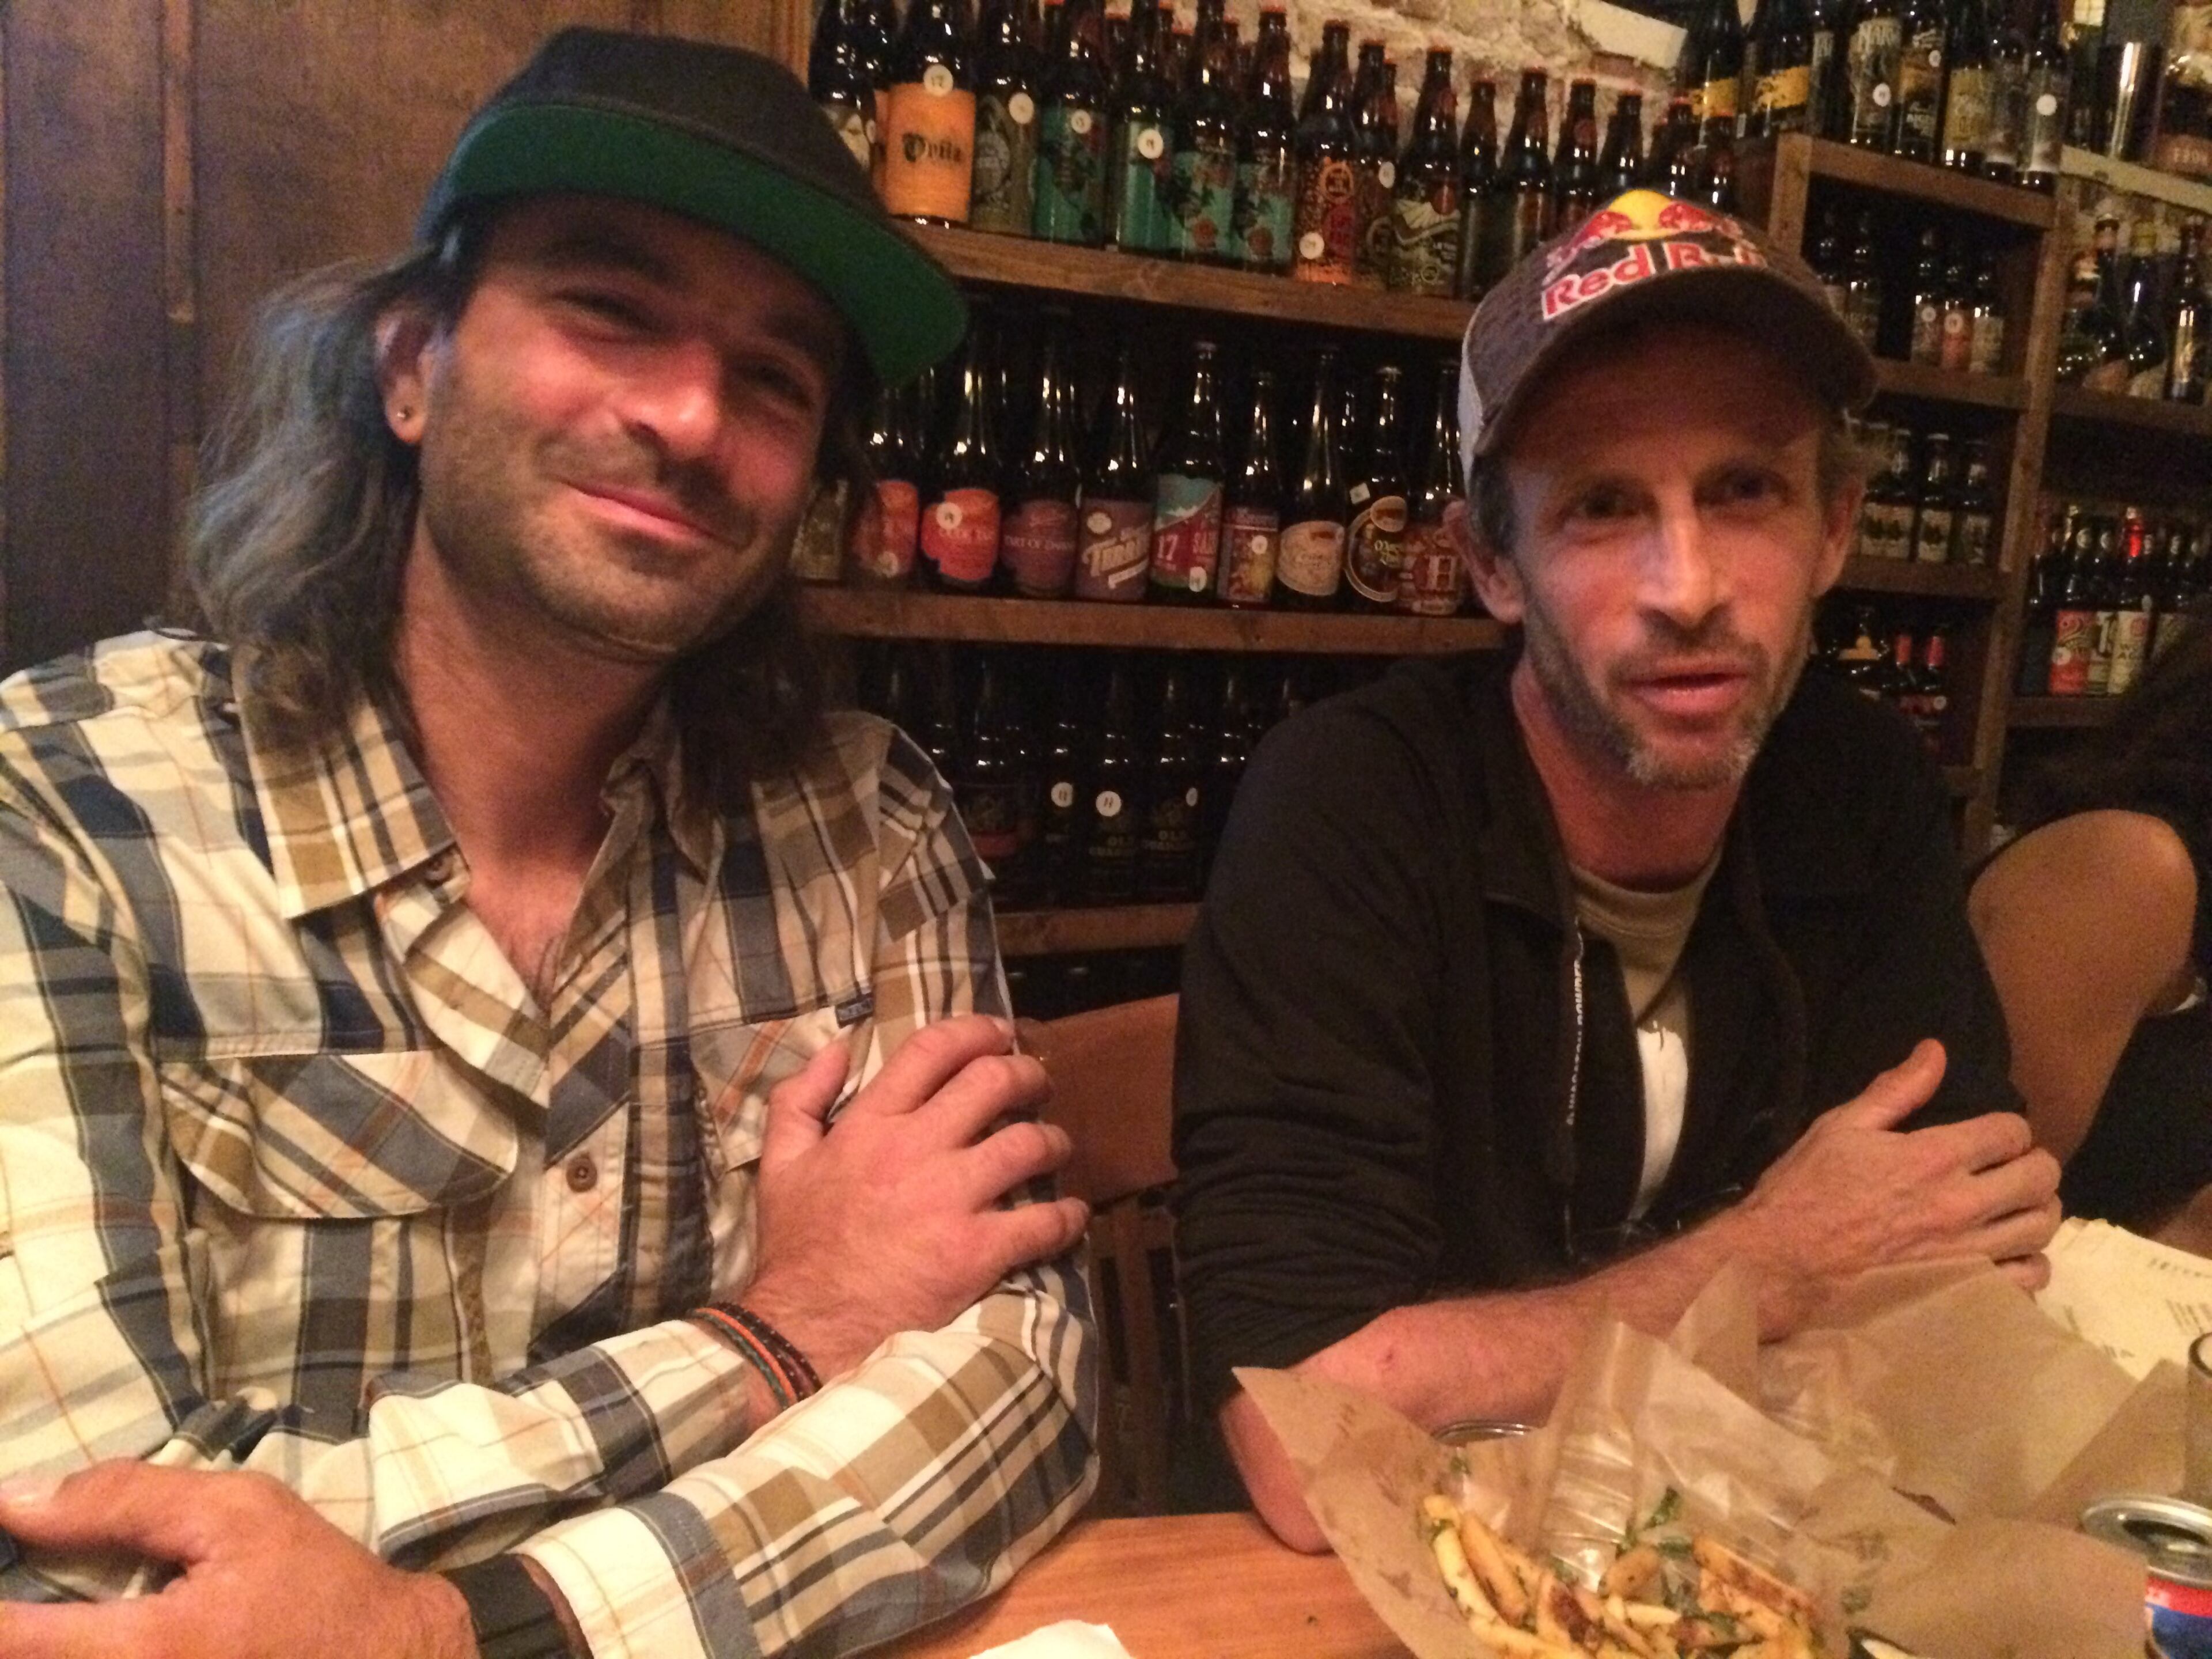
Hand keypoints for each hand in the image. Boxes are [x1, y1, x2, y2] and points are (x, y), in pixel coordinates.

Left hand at [0, 1462, 474, 1658]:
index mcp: (145, 1652)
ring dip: (51, 1633)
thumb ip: (123, 1501)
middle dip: (21, 1618)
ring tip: (65, 1607)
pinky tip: (99, 1625)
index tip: (0, 1549)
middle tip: (31, 1571)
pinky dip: (80, 1645)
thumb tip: (14, 1500)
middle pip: (28, 1654)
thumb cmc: (314, 1585)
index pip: (12, 1638)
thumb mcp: (238, 1513)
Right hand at [742, 1014, 1089, 1379]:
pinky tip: (1072, 1217)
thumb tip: (837, 1048)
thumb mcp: (780, 1163)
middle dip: (1028, 1074)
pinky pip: (1042, 1223)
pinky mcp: (976, 1251)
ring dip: (1054, 1141)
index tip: (1000, 1034)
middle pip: (993, 1083)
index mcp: (870, 1124)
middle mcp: (915, 1149)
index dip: (975, 1031)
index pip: (932, 1050)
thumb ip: (800, 1099)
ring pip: (1028, 1144)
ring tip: (1057, 1148)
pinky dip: (1067, 1218)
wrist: (804, 1331)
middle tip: (1040, 1084)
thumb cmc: (796, 1249)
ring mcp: (950, 1199)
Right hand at [1721, 1039, 2062, 1337]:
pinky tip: (2010, 1255)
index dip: (2009, 1128)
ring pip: (2041, 1227)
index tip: (1994, 1135)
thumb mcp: (1841, 1127)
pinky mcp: (1964, 1290)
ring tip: (2018, 1208)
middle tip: (2014, 1168)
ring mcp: (1967, 1253)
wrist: (1781, 1265)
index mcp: (1933, 1156)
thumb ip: (1895, 1090)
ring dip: (2037, 1211)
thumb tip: (1936, 1051)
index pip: (2011, 1131)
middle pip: (2040, 1178)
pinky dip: (2029, 1264)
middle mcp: (1961, 1203)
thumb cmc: (1805, 1192)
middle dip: (2035, 1165)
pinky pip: (2029, 1279)